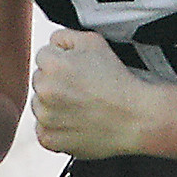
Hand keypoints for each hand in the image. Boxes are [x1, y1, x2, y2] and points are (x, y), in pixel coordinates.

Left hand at [32, 28, 152, 158]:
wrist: (136, 119)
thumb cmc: (119, 84)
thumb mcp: (94, 42)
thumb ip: (64, 37)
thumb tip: (52, 44)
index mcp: (52, 64)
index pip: (44, 56)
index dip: (63, 60)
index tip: (79, 70)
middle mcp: (44, 90)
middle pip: (40, 81)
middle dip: (57, 82)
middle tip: (83, 88)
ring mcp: (45, 117)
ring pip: (41, 105)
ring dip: (54, 105)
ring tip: (82, 106)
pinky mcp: (49, 139)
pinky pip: (44, 129)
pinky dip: (57, 127)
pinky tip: (77, 122)